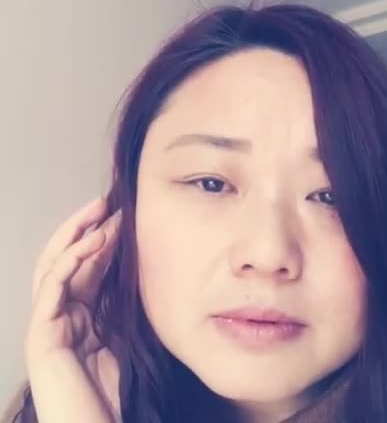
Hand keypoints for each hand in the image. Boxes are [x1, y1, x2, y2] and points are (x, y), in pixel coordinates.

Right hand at [25, 196, 121, 421]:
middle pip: (66, 260)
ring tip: (99, 214)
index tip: (121, 215)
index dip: (101, 238)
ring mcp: (47, 325)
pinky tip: (89, 243)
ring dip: (77, 237)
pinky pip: (51, 289)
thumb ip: (119, 306)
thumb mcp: (121, 337)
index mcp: (79, 315)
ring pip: (55, 268)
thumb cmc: (111, 391)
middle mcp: (60, 315)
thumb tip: (137, 270)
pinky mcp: (41, 338)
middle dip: (85, 228)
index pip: (85, 267)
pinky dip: (68, 262)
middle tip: (107, 203)